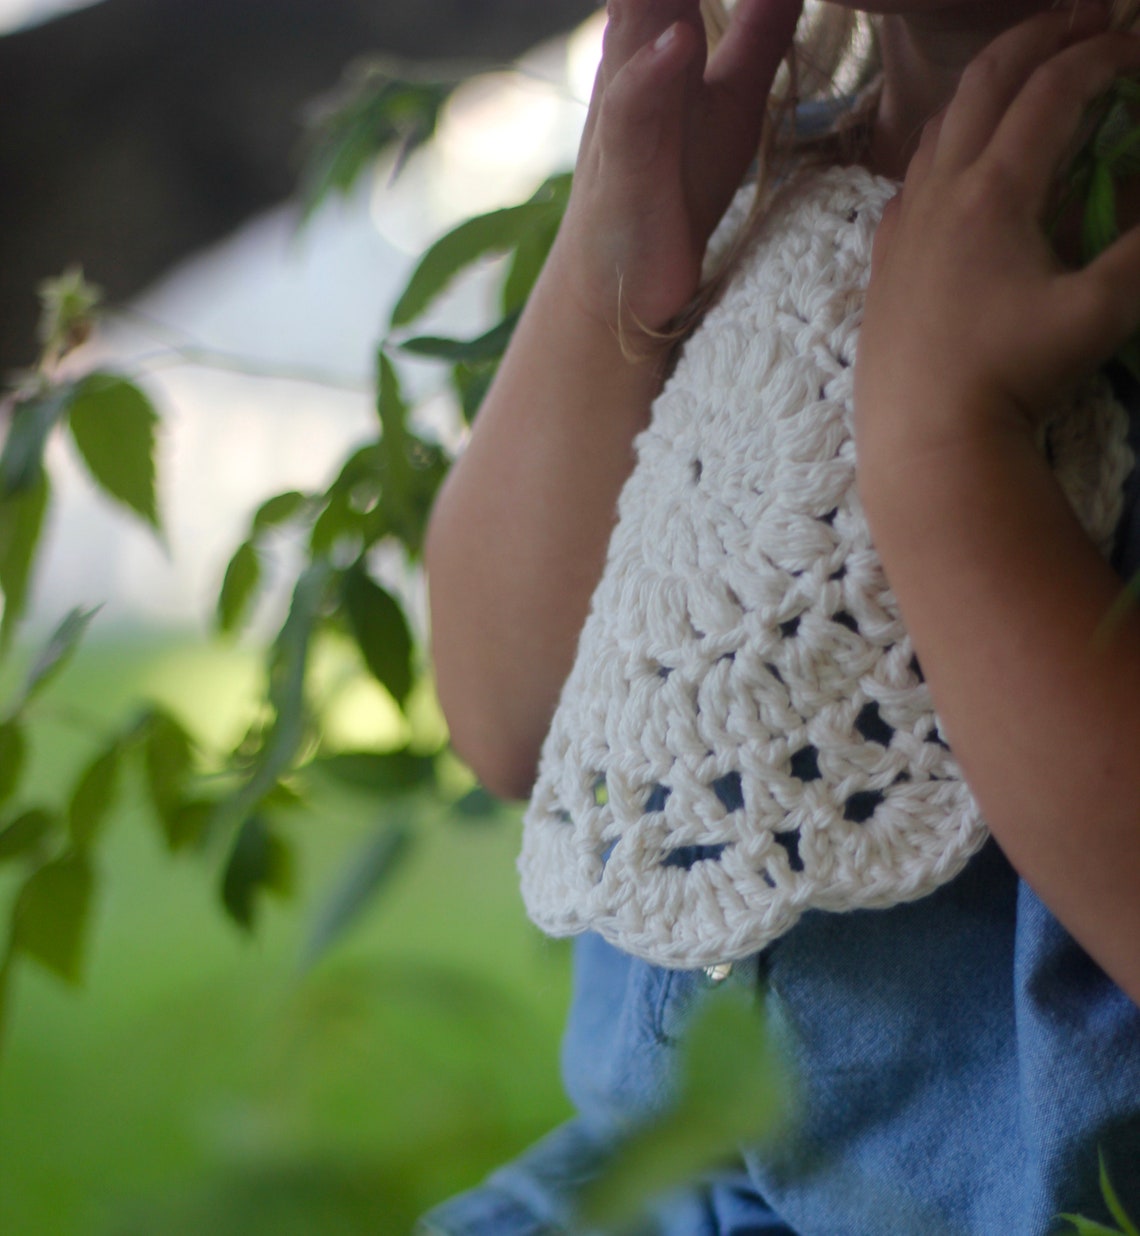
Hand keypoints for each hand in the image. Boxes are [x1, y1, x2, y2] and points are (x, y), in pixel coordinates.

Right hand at [550, 0, 801, 344]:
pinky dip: (653, 72)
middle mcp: (634, 51)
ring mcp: (623, 105)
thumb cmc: (674, 187)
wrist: (625, 280)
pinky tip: (678, 42)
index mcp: (661, 28)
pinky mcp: (622, 165)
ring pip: (638, 14)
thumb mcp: (732, 99)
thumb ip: (755, 33)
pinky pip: (634, 108)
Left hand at [856, 8, 1139, 470]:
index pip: (1053, 91)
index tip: (1137, 46)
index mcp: (993, 191)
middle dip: (1037, 38)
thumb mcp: (1101, 313)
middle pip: (984, 83)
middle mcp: (940, 192)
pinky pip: (913, 177)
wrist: (922, 436)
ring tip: (1023, 77)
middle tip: (1081, 18)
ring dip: (985, 87)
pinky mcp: (885, 259)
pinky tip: (959, 165)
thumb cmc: (1010, 377)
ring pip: (939, 126)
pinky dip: (946, 144)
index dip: (1102, 55)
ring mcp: (904, 224)